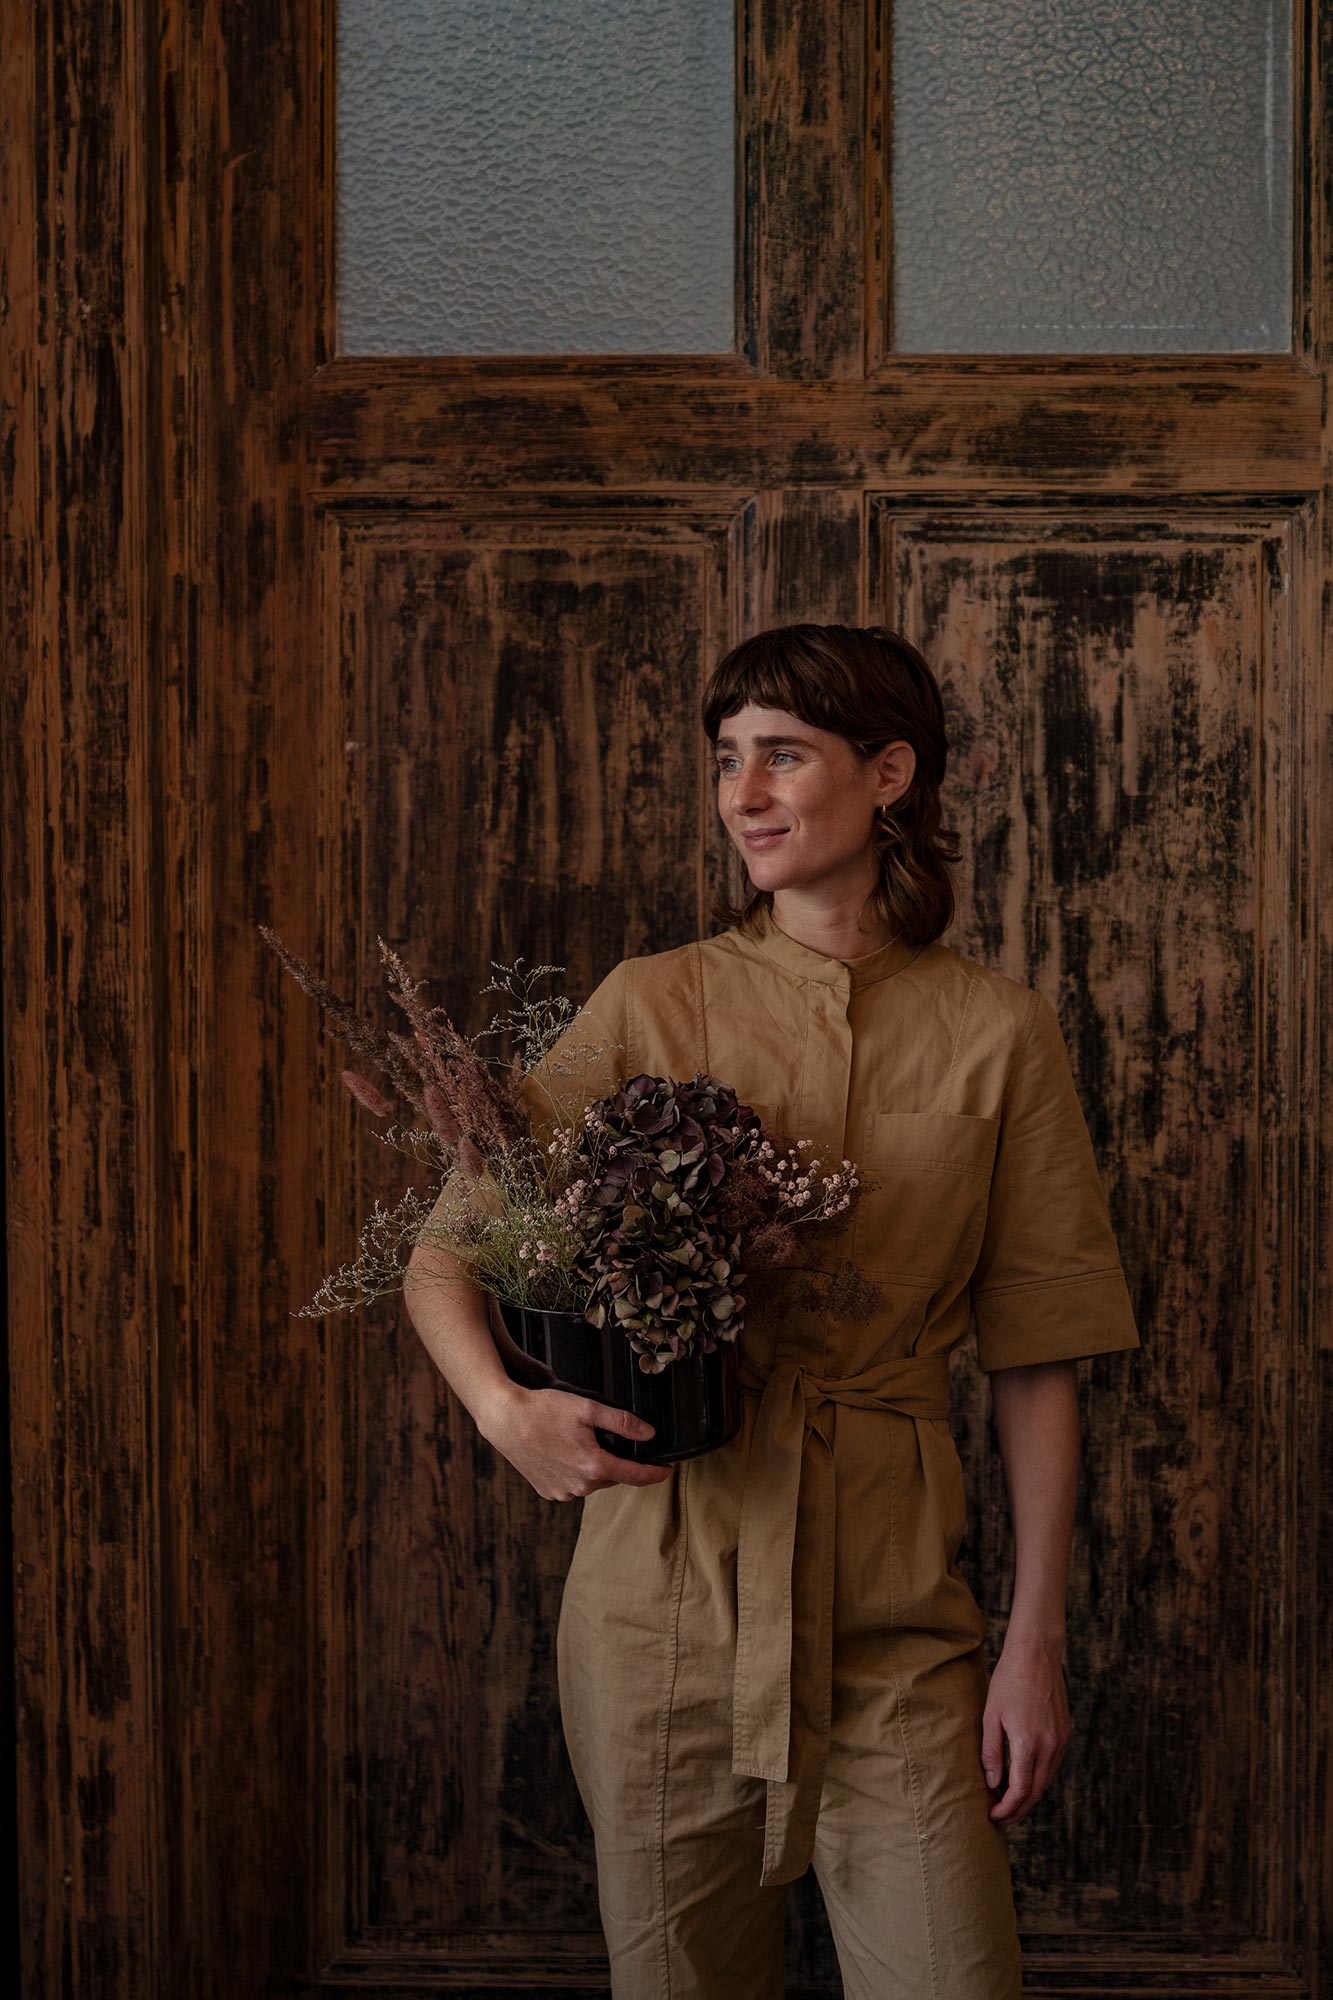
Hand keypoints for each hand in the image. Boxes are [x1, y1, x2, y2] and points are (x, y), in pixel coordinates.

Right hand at [478, 1382, 673, 1499]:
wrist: (505, 1419)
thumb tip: (649, 1434)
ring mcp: (562, 1492)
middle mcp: (580, 1486)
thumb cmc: (545, 1410)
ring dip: (593, 1468)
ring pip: (591, 1482)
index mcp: (595, 1467)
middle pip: (611, 1477)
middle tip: (608, 1440)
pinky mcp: (547, 1491)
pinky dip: (574, 1472)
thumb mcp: (589, 1409)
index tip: (667, 1471)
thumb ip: (623, 1423)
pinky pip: (571, 1485)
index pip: (635, 1476)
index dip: (655, 1474)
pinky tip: (563, 1453)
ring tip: (579, 1443)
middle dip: (616, 1462)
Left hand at [980, 1632, 1070, 1824]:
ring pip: (1046, 1780)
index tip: (993, 1817)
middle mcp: (1050, 1746)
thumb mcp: (991, 1715)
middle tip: (1000, 1819)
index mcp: (1029, 1743)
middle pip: (1036, 1792)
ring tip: (1009, 1803)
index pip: (1020, 1791)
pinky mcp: (1065, 1732)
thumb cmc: (1008, 1681)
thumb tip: (992, 1784)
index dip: (1007, 1809)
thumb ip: (991, 1752)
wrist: (1037, 1653)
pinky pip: (1052, 1764)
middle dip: (1018, 1810)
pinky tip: (1024, 1778)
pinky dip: (1039, 1778)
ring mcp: (1060, 1739)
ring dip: (1029, 1796)